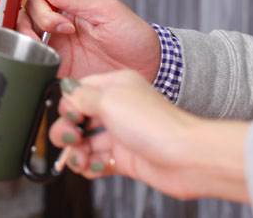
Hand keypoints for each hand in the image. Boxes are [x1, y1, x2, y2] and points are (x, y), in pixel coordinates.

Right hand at [16, 0, 160, 82]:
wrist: (152, 70)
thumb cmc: (134, 36)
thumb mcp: (108, 11)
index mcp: (68, 11)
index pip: (36, 2)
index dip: (41, 11)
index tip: (64, 24)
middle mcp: (58, 30)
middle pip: (23, 21)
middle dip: (28, 26)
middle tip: (53, 36)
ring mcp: (58, 53)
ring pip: (23, 44)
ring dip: (25, 45)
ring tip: (44, 54)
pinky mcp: (61, 74)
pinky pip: (36, 69)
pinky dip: (31, 68)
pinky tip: (42, 70)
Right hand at [50, 70, 249, 202]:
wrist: (187, 157)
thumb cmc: (154, 124)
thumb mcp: (108, 99)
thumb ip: (80, 95)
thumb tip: (64, 89)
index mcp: (115, 86)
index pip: (79, 90)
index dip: (68, 104)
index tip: (69, 116)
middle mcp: (118, 108)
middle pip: (79, 117)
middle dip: (67, 130)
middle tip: (70, 139)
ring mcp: (122, 134)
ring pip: (86, 142)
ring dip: (76, 152)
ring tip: (79, 159)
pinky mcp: (126, 157)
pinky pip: (97, 161)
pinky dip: (89, 166)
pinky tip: (91, 167)